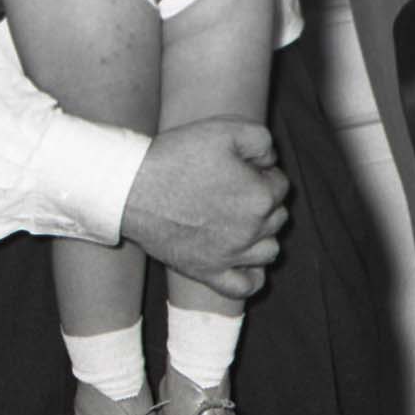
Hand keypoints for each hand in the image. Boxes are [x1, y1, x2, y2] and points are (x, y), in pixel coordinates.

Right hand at [121, 118, 288, 300]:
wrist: (134, 187)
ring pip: (269, 251)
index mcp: (260, 197)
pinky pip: (246, 286)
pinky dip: (252, 275)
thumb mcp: (227, 129)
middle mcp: (252, 231)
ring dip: (263, 234)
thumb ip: (263, 140)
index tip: (241, 167)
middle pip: (277, 216)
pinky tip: (244, 259)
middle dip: (264, 200)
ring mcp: (230, 256)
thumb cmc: (179, 156)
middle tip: (235, 187)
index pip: (280, 184)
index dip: (263, 172)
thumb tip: (270, 161)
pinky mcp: (208, 272)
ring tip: (241, 219)